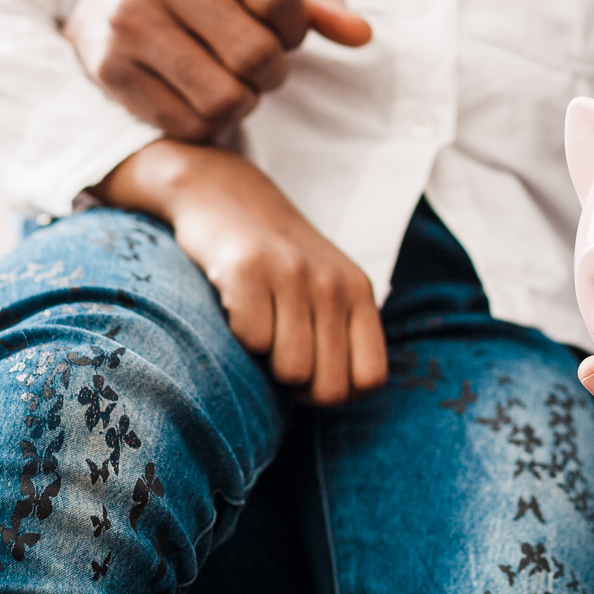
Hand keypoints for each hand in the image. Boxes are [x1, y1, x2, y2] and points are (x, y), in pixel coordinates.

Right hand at [66, 0, 372, 140]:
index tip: (285, 29)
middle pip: (255, 52)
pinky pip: (190, 124)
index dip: (296, 28)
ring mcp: (124, 16)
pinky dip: (212, 122)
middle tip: (262, 63)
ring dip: (247, 100)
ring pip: (225, 97)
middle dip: (275, 70)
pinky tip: (202, 94)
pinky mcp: (108, 67)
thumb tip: (360, 33)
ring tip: (235, 78)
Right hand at [96, 140, 387, 403]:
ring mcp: (293, 273)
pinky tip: (236, 303)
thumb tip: (337, 399)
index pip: (369, 379)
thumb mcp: (326, 289)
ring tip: (259, 322)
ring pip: (290, 371)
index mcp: (359, 292)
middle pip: (328, 387)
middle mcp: (333, 282)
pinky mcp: (249, 267)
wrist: (223, 194)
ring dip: (265, 361)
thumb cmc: (276, 262)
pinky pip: (250, 341)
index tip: (310, 371)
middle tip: (277, 349)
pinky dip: (236, 336)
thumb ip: (342, 337)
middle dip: (297, 386)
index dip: (335, 390)